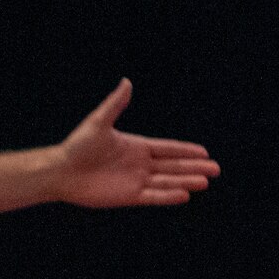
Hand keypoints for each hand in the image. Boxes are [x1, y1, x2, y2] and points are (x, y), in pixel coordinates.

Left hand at [54, 79, 218, 208]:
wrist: (62, 172)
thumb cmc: (77, 146)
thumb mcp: (99, 122)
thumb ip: (115, 104)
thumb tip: (127, 82)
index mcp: (136, 146)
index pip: (167, 148)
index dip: (185, 150)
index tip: (204, 152)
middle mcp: (139, 164)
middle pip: (172, 166)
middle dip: (193, 167)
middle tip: (216, 170)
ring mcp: (135, 181)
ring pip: (167, 181)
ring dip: (186, 181)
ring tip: (205, 182)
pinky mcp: (128, 196)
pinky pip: (153, 196)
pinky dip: (168, 196)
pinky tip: (184, 195)